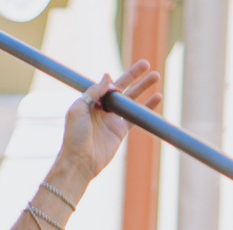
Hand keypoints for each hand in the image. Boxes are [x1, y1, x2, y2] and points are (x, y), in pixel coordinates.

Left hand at [57, 62, 162, 182]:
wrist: (79, 162)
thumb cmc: (74, 136)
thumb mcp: (78, 109)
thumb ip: (93, 91)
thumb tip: (108, 75)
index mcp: (91, 101)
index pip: (108, 84)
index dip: (120, 75)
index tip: (132, 69)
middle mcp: (102, 108)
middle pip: (122, 88)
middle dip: (135, 76)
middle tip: (147, 64)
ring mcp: (112, 119)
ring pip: (131, 100)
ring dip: (143, 88)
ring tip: (156, 76)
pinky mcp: (120, 131)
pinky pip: (135, 117)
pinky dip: (147, 107)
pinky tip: (158, 97)